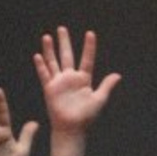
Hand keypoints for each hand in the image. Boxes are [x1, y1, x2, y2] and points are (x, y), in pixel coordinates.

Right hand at [32, 27, 120, 155]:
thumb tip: (118, 75)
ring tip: (47, 36)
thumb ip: (107, 85)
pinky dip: (41, 65)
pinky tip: (38, 55)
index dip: (89, 47)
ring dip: (49, 49)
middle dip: (64, 42)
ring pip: (53, 62)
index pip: (87, 59)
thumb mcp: (99, 99)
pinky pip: (44, 74)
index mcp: (84, 79)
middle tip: (61, 28)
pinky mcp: (50, 88)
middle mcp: (70, 78)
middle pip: (66, 55)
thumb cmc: (87, 115)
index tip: (90, 34)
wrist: (73, 127)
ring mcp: (59, 82)